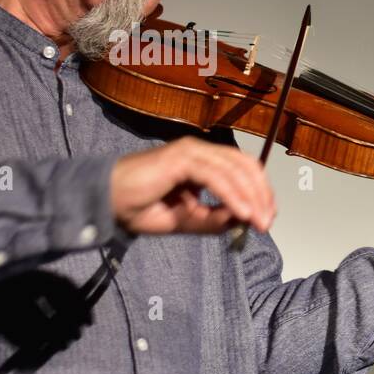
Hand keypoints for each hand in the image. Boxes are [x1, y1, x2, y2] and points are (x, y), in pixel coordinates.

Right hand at [110, 136, 275, 235]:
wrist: (106, 204)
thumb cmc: (141, 207)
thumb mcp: (189, 220)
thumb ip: (217, 219)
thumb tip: (245, 219)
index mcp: (204, 161)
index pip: (244, 170)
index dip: (261, 192)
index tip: (266, 217)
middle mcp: (200, 152)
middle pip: (246, 167)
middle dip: (262, 195)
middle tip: (266, 222)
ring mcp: (190, 151)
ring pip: (234, 170)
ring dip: (251, 197)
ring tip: (257, 221)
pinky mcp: (180, 158)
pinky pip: (215, 176)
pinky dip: (232, 195)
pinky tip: (241, 212)